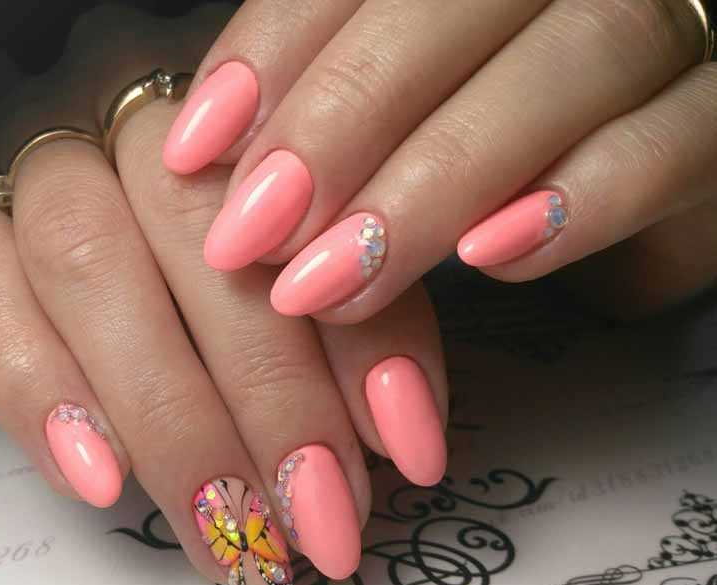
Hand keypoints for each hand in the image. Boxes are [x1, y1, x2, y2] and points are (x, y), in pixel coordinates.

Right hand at [0, 5, 448, 584]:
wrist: (98, 177)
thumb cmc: (235, 232)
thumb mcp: (320, 259)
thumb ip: (364, 321)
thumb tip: (400, 442)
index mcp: (248, 102)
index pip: (315, 213)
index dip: (364, 339)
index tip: (405, 452)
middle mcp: (134, 109)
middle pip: (194, 232)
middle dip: (267, 395)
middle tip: (314, 518)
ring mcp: (39, 156)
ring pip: (84, 264)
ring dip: (166, 418)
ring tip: (225, 530)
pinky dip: (40, 396)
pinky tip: (102, 484)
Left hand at [163, 0, 716, 320]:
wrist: (664, 141)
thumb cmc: (518, 123)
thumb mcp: (427, 100)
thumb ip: (347, 107)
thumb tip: (224, 158)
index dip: (271, 54)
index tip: (193, 151)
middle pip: (449, 9)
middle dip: (340, 126)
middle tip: (254, 238)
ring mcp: (667, 22)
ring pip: (566, 64)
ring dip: (437, 180)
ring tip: (339, 279)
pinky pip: (671, 141)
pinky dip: (580, 199)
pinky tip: (492, 258)